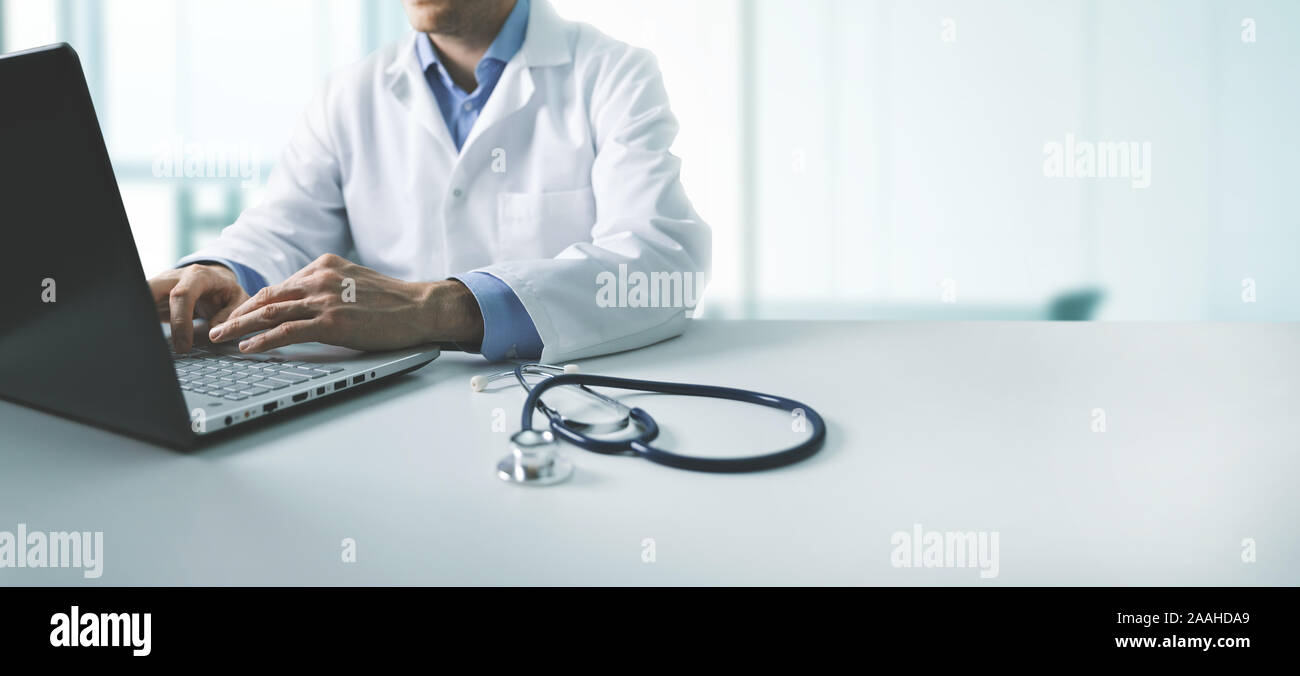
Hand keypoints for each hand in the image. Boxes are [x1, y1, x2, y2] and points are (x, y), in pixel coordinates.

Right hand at [150, 264, 250, 352]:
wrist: (214, 279)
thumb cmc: (226, 290)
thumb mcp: (238, 298)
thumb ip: (230, 314)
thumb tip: (215, 332)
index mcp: (197, 276)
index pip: (182, 295)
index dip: (180, 321)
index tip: (183, 346)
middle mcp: (173, 277)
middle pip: (150, 290)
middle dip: (147, 315)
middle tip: (156, 345)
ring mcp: (159, 286)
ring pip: (140, 298)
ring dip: (141, 319)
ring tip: (150, 343)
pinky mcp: (150, 297)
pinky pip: (141, 309)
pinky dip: (142, 323)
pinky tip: (149, 339)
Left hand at [208, 253, 483, 352]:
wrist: (421, 307)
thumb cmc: (394, 301)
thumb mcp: (357, 282)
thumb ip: (330, 287)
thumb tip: (307, 303)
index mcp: (325, 266)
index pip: (280, 287)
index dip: (253, 303)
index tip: (237, 316)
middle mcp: (320, 278)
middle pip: (268, 297)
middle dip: (238, 314)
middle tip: (216, 328)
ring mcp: (325, 299)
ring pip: (271, 313)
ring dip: (240, 326)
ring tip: (220, 339)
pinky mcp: (332, 321)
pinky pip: (288, 331)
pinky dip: (263, 339)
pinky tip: (248, 347)